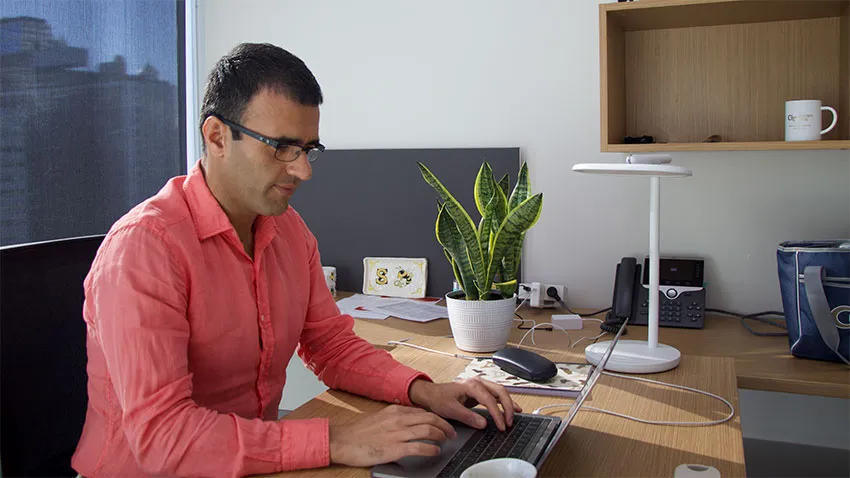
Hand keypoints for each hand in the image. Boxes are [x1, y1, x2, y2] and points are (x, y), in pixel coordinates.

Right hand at [328, 404, 456, 466]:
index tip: (443, 423)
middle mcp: (398, 419)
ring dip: (441, 435)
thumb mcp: (379, 418)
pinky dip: (431, 448)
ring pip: (428, 430)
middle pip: (430, 418)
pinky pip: (419, 446)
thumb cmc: (358, 433)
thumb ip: (394, 419)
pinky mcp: (395, 448)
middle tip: (451, 432)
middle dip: (444, 425)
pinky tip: (435, 451)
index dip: (437, 418)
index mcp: (394, 411)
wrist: (342, 441)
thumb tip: (408, 424)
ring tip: (446, 440)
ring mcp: (397, 433)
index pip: (422, 411)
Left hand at [408, 378, 521, 431]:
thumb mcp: (450, 409)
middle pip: (500, 391)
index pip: (489, 399)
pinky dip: (505, 402)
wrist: (431, 394)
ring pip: (500, 392)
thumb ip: (467, 417)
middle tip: (509, 422)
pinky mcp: (480, 391)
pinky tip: (513, 408)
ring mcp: (480, 386)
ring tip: (515, 416)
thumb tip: (483, 424)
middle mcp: (478, 382)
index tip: (501, 426)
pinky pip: (496, 396)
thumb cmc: (438, 399)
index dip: (497, 414)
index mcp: (471, 385)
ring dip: (508, 404)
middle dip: (507, 407)